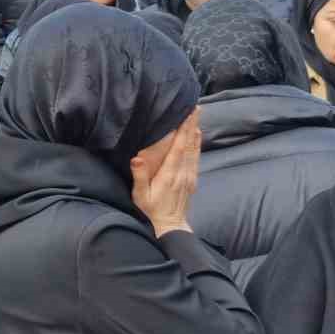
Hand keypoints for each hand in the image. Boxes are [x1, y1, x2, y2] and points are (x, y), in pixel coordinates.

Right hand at [130, 109, 200, 236]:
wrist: (170, 225)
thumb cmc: (151, 210)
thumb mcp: (141, 195)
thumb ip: (139, 176)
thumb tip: (137, 158)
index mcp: (170, 174)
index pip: (178, 147)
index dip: (183, 130)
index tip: (186, 115)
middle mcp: (183, 172)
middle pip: (189, 144)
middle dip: (192, 125)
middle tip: (195, 108)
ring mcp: (189, 176)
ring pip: (194, 149)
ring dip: (195, 131)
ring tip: (197, 116)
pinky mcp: (192, 179)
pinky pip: (196, 158)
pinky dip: (197, 144)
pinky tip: (197, 136)